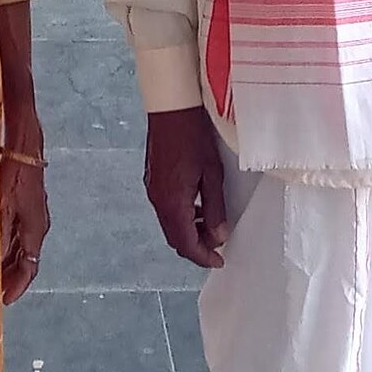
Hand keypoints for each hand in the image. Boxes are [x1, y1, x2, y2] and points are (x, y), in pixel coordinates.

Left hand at [0, 118, 49, 306]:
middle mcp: (36, 223)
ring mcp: (31, 211)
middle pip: (24, 259)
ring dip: (4, 260)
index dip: (17, 286)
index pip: (29, 267)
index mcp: (35, 227)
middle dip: (8, 276)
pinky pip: (14, 231)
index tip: (3, 301)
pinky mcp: (23, 201)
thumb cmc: (13, 169)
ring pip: (19, 245)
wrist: (24, 139)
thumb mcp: (2, 202)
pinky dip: (3, 243)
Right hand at [145, 106, 228, 269]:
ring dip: (189, 231)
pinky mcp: (153, 181)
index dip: (203, 257)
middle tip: (217, 247)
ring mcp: (153, 190)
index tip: (219, 261)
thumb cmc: (194, 137)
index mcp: (173, 202)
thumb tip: (218, 235)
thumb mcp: (213, 174)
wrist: (171, 109)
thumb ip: (215, 208)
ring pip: (170, 224)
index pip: (186, 243)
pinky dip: (182, 217)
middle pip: (175, 238)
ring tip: (211, 226)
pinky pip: (166, 209)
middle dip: (196, 247)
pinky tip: (197, 208)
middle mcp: (158, 200)